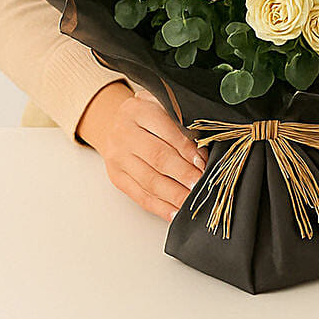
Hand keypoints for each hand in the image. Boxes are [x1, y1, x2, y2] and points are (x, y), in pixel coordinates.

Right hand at [78, 82, 208, 222]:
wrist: (115, 123)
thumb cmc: (146, 114)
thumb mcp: (162, 105)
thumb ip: (181, 123)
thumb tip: (203, 152)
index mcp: (138, 110)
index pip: (166, 131)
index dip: (187, 149)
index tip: (203, 162)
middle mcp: (124, 133)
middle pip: (157, 158)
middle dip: (183, 174)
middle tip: (200, 184)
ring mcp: (117, 158)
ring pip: (149, 181)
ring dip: (174, 194)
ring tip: (191, 201)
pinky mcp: (117, 178)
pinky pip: (140, 196)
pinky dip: (160, 207)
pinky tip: (174, 212)